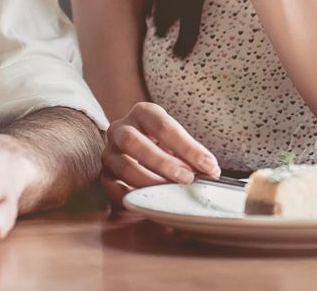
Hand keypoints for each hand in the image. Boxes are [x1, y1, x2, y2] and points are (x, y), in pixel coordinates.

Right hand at [100, 103, 219, 206]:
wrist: (138, 148)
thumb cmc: (163, 144)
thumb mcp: (177, 142)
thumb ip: (192, 155)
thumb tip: (211, 172)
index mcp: (143, 113)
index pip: (163, 126)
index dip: (187, 147)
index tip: (209, 166)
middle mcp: (121, 128)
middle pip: (134, 142)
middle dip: (163, 163)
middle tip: (187, 178)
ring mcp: (110, 151)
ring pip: (124, 166)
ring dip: (150, 182)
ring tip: (172, 193)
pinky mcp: (105, 173)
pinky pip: (111, 187)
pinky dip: (130, 197)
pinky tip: (148, 204)